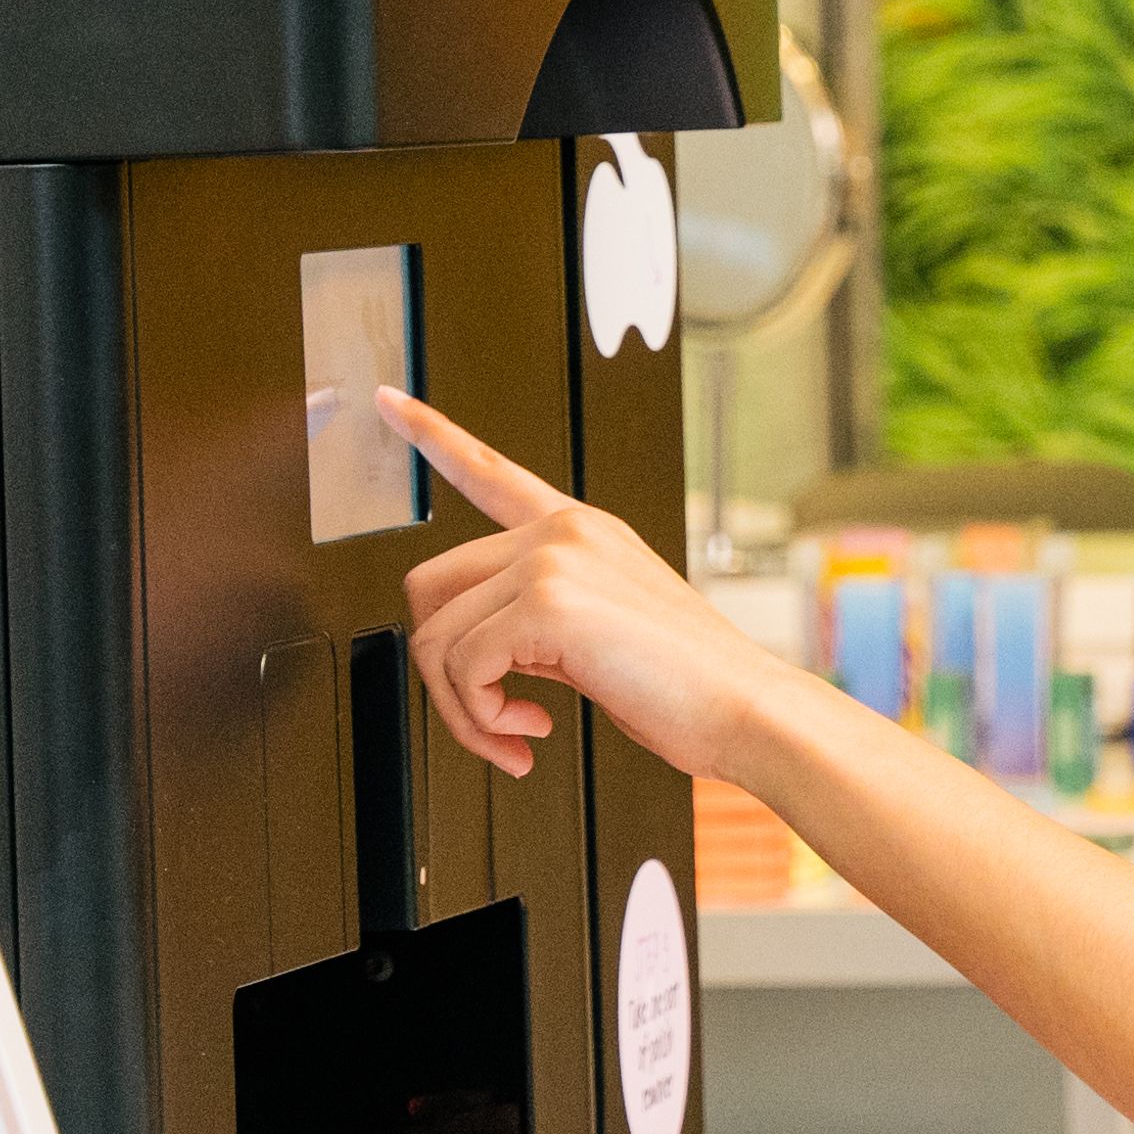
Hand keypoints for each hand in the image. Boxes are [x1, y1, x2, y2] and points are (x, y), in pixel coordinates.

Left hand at [384, 390, 781, 783]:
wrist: (744, 709)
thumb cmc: (687, 686)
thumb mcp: (602, 636)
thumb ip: (536, 623)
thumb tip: (473, 657)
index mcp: (579, 530)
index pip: (491, 472)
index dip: (433, 434)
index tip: (389, 401)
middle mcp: (561, 530)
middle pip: (429, 586)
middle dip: (441, 668)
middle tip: (488, 716)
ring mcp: (551, 559)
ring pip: (436, 638)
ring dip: (463, 709)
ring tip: (517, 732)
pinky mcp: (545, 602)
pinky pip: (461, 670)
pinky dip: (481, 720)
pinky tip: (532, 730)